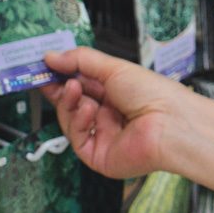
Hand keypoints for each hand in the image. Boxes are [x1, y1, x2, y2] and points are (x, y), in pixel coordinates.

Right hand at [42, 47, 187, 178]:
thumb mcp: (114, 68)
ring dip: (69, 102)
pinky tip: (88, 110)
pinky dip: (78, 122)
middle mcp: (109, 114)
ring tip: (73, 88)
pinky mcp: (99, 156)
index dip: (62, 76)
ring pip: (71, 119)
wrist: (169, 123)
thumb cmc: (153, 93)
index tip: (44, 66)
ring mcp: (103, 136)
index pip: (82, 84)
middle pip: (73, 102)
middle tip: (44, 77)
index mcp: (116, 93)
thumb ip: (81, 61)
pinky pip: (78, 139)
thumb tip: (52, 56)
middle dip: (60, 89)